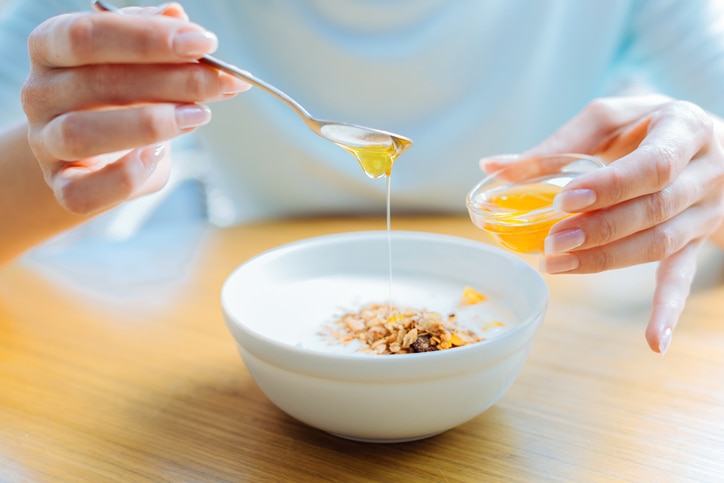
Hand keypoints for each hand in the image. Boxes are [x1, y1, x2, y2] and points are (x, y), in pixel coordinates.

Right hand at [21, 3, 248, 214]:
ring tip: (199, 115)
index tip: (203, 44)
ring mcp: (46, 143)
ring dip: (150, 124)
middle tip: (219, 82)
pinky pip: (84, 191)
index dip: (148, 38)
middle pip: (96, 81)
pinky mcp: (63, 186)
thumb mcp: (137, 63)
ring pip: (81, 133)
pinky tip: (160, 155)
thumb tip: (176, 16)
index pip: (88, 35)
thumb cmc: (120, 98)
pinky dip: (125, 176)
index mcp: (51, 48)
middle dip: (170, 80)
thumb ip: (155, 40)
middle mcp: (40, 93)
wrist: (93, 154)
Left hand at [482, 95, 723, 353]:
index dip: (610, 186)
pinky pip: (683, 276)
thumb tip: (491, 168)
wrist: (707, 142)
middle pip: (654, 209)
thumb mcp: (608, 121)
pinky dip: (668, 309)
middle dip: (600, 229)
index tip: (565, 200)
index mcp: (684, 129)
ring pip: (659, 243)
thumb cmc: (646, 126)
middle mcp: (704, 172)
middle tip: (551, 242)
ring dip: (607, 259)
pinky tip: (655, 342)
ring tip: (557, 264)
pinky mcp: (698, 241)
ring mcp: (705, 211)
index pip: (653, 165)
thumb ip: (557, 145)